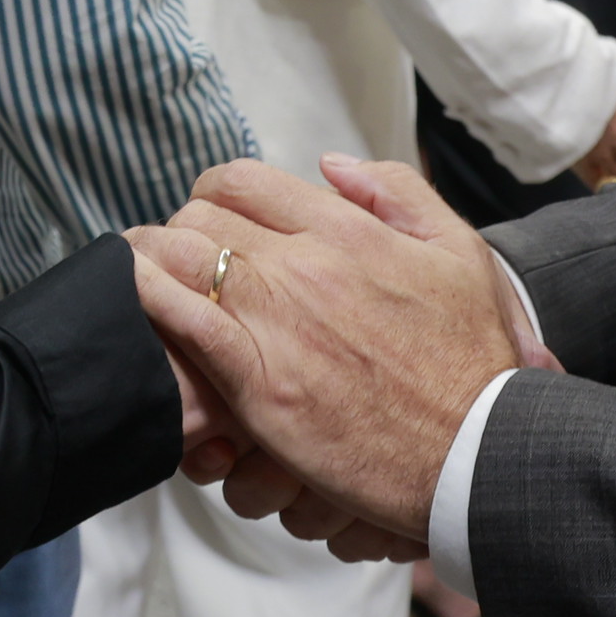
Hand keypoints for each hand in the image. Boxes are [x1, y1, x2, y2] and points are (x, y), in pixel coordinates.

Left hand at [127, 157, 530, 542]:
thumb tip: (330, 163)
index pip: (245, 180)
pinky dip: (150, 300)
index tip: (214, 216)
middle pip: (203, 216)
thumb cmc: (473, 361)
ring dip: (155, 260)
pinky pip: (186, 325)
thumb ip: (395, 192)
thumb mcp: (459, 252)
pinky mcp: (262, 388)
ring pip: (183, 258)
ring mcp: (281, 325)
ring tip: (145, 277)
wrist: (480, 453)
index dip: (216, 192)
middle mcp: (307, 266)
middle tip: (185, 258)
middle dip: (185, 229)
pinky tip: (135, 296)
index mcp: (348, 230)